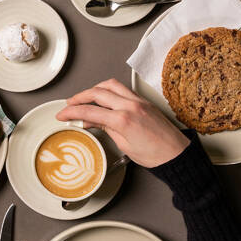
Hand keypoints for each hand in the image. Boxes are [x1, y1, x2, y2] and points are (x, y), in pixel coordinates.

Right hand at [56, 79, 189, 167]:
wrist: (177, 155)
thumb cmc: (155, 155)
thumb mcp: (124, 145)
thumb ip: (105, 128)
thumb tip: (90, 122)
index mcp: (123, 119)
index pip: (89, 111)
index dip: (71, 112)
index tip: (62, 114)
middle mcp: (131, 105)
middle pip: (97, 92)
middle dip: (79, 97)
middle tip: (69, 104)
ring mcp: (138, 101)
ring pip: (110, 85)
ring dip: (94, 89)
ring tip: (85, 97)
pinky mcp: (144, 101)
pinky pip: (122, 88)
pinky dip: (109, 90)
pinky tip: (104, 97)